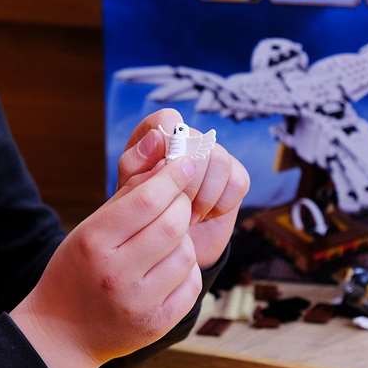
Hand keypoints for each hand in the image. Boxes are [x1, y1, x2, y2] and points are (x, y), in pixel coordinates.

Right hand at [11, 153, 205, 367]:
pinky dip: (187, 269)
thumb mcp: (89, 229)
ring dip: (184, 239)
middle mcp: (116, 273)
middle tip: (179, 200)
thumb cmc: (77, 270)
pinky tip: (170, 266)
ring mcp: (138, 303)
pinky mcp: (156, 324)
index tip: (186, 163)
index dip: (173, 177)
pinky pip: (191, 284)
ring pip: (186, 254)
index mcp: (94, 242)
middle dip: (182, 205)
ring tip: (168, 239)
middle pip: (172, 225)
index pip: (147, 200)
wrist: (61, 334)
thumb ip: (127, 197)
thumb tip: (167, 163)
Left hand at [115, 109, 249, 270]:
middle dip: (186, 181)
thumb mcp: (129, 193)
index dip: (168, 144)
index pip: (168, 118)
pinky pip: (237, 181)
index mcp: (156, 136)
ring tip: (187, 217)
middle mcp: (188, 140)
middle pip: (198, 141)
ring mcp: (214, 157)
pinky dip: (220, 204)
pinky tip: (205, 216)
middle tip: (173, 207)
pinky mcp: (235, 177)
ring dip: (203, 195)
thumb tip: (156, 138)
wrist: (169, 249)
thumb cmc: (143, 216)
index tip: (162, 173)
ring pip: (220, 160)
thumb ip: (135, 165)